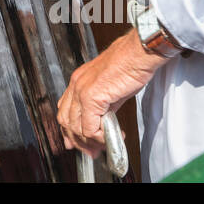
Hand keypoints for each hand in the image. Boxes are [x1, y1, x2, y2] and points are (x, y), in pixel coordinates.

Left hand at [57, 30, 166, 158]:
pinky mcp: (92, 97)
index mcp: (78, 81)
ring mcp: (82, 91)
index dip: (70, 131)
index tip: (77, 142)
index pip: (65, 111)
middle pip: (66, 122)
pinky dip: (100, 136)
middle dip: (78, 141)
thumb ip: (102, 106)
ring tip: (105, 144)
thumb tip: (102, 123)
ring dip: (91, 141)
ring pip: (76, 127)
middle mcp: (76, 85)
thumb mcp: (110, 88)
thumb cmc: (129, 64)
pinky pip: (90, 127)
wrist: (138, 53)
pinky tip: (113, 134)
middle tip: (93, 150)